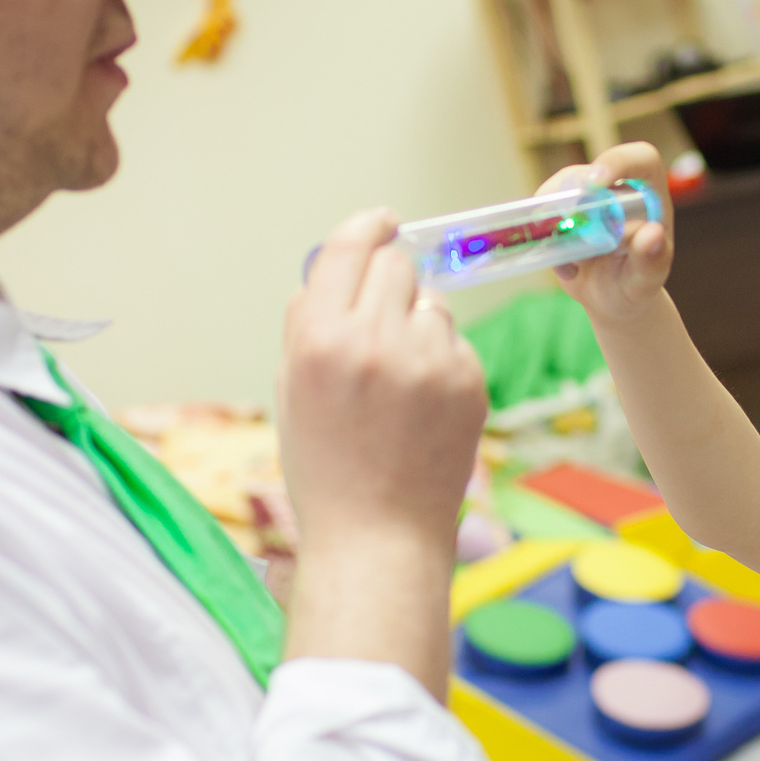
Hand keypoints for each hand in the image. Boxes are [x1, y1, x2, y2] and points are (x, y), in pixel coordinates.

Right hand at [280, 209, 486, 553]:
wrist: (379, 537)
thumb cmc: (325, 469)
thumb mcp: (290, 391)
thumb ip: (308, 324)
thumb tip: (334, 269)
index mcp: (320, 339)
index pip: (349, 247)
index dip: (367, 228)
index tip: (383, 223)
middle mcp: (375, 341)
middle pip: (397, 265)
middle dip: (389, 280)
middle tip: (381, 319)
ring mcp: (429, 361)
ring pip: (432, 304)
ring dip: (416, 325)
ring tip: (398, 384)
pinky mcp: (469, 381)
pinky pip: (455, 344)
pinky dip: (441, 362)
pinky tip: (423, 409)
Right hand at [552, 143, 673, 325]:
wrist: (612, 299)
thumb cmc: (637, 285)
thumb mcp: (647, 279)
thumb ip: (652, 260)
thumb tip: (652, 234)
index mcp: (648, 194)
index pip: (638, 159)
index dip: (616, 162)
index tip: (595, 184)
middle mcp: (616, 188)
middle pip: (586, 174)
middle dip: (570, 201)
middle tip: (565, 231)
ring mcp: (586, 198)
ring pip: (558, 192)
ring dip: (554, 225)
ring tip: (573, 265)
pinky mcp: (562, 210)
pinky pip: (542, 213)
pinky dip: (545, 240)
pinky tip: (568, 270)